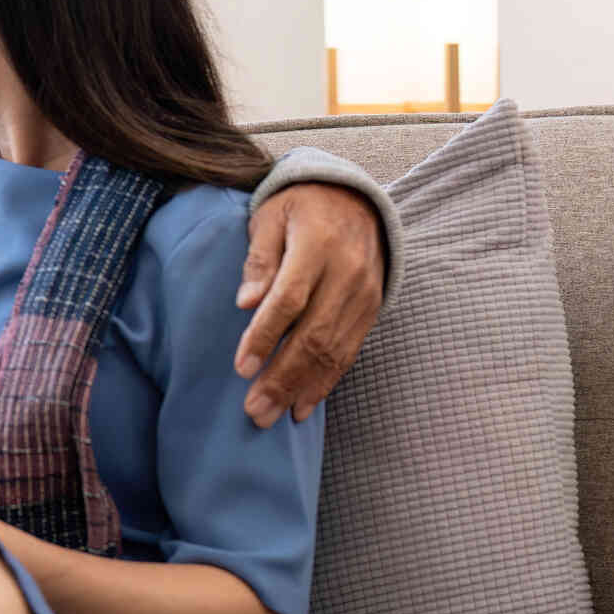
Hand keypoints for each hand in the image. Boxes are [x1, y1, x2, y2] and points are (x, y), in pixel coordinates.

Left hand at [233, 181, 385, 426]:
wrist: (356, 198)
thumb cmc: (300, 206)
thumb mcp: (270, 215)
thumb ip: (259, 257)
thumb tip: (246, 302)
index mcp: (318, 245)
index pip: (290, 299)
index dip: (265, 336)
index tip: (241, 367)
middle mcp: (347, 273)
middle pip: (314, 334)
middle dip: (282, 377)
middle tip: (254, 411)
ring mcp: (364, 295)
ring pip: (334, 351)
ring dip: (302, 388)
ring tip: (272, 416)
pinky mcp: (372, 310)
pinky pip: (349, 352)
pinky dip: (326, 382)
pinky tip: (303, 406)